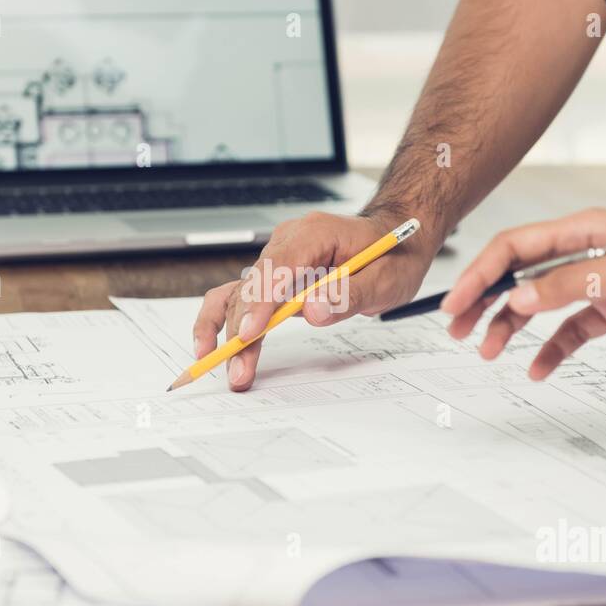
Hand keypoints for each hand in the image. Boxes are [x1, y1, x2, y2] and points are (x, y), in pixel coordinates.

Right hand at [193, 210, 435, 390]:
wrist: (394, 238)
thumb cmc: (392, 254)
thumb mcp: (385, 278)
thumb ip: (349, 294)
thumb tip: (314, 312)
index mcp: (313, 234)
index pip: (277, 267)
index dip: (259, 302)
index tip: (248, 335)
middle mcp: (287, 242)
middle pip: (252, 287)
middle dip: (241, 331)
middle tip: (238, 371)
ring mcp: (277, 260)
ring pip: (240, 296)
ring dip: (229, 333)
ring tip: (227, 368)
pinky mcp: (274, 279)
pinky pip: (241, 298)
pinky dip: (223, 322)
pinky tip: (211, 346)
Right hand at [440, 209, 605, 378]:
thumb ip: (572, 284)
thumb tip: (519, 298)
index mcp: (581, 229)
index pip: (513, 248)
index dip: (479, 274)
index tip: (456, 305)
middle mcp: (583, 252)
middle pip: (518, 276)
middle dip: (484, 302)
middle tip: (459, 332)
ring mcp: (598, 281)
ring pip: (540, 305)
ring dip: (513, 327)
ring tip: (491, 353)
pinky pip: (572, 329)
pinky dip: (553, 349)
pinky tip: (538, 368)